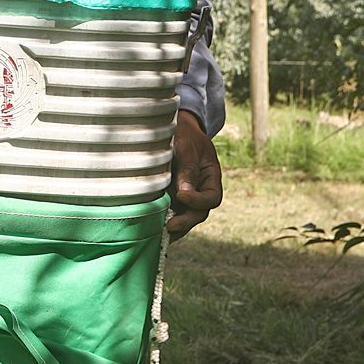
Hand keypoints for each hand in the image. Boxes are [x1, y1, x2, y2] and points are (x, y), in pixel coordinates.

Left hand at [167, 110, 221, 239]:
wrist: (174, 129)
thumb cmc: (183, 133)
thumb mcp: (186, 146)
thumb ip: (187, 168)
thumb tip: (183, 193)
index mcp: (211, 177)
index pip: (211, 197)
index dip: (198, 200)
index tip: (181, 195)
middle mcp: (200, 190)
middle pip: (199, 212)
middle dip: (186, 221)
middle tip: (170, 226)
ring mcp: (186, 195)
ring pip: (185, 216)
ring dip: (174, 227)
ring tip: (160, 234)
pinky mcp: (171, 197)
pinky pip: (171, 212)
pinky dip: (163, 221)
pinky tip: (152, 229)